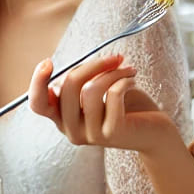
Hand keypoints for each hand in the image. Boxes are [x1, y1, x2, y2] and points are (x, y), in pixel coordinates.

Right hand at [27, 53, 179, 153]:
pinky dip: (124, 79)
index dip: (37, 82)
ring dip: (113, 71)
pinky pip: (113, 94)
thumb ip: (81, 83)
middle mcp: (72, 131)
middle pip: (68, 87)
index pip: (38, 105)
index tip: (48, 61)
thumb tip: (75, 66)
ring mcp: (91, 135)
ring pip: (91, 89)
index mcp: (63, 119)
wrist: (155, 132)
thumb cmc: (126, 106)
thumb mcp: (97, 92)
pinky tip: (133, 80)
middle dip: (92, 64)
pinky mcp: (112, 134)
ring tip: (128, 69)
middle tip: (114, 57)